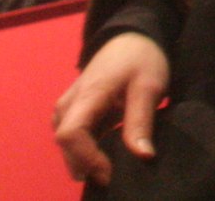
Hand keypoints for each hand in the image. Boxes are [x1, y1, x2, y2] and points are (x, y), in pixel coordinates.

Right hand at [53, 33, 169, 185]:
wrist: (132, 38)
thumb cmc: (141, 58)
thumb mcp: (149, 86)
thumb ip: (141, 121)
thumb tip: (143, 156)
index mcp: (87, 95)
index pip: (70, 135)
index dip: (87, 159)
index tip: (110, 173)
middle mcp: (68, 104)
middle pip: (66, 146)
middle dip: (87, 166)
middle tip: (116, 177)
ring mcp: (68, 108)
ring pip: (67, 145)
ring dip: (86, 161)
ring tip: (113, 168)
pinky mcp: (74, 112)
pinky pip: (73, 138)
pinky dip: (87, 151)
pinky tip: (109, 156)